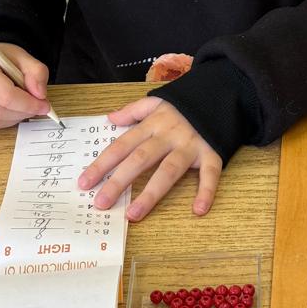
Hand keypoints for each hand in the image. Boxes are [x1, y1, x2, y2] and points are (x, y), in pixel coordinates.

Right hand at [0, 44, 50, 129]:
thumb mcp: (21, 56)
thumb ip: (36, 72)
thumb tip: (40, 95)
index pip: (5, 96)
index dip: (28, 104)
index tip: (44, 105)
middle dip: (23, 112)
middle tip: (36, 107)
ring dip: (13, 118)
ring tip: (21, 106)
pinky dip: (1, 122)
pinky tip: (6, 110)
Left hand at [79, 96, 222, 221]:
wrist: (222, 93)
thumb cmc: (185, 104)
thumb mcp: (158, 100)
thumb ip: (133, 110)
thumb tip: (110, 118)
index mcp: (153, 124)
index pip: (122, 145)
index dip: (103, 164)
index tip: (84, 182)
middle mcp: (169, 135)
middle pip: (140, 159)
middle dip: (119, 182)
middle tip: (101, 203)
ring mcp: (190, 145)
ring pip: (169, 170)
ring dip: (151, 193)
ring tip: (133, 214)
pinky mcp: (212, 153)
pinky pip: (210, 174)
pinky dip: (206, 191)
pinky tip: (198, 210)